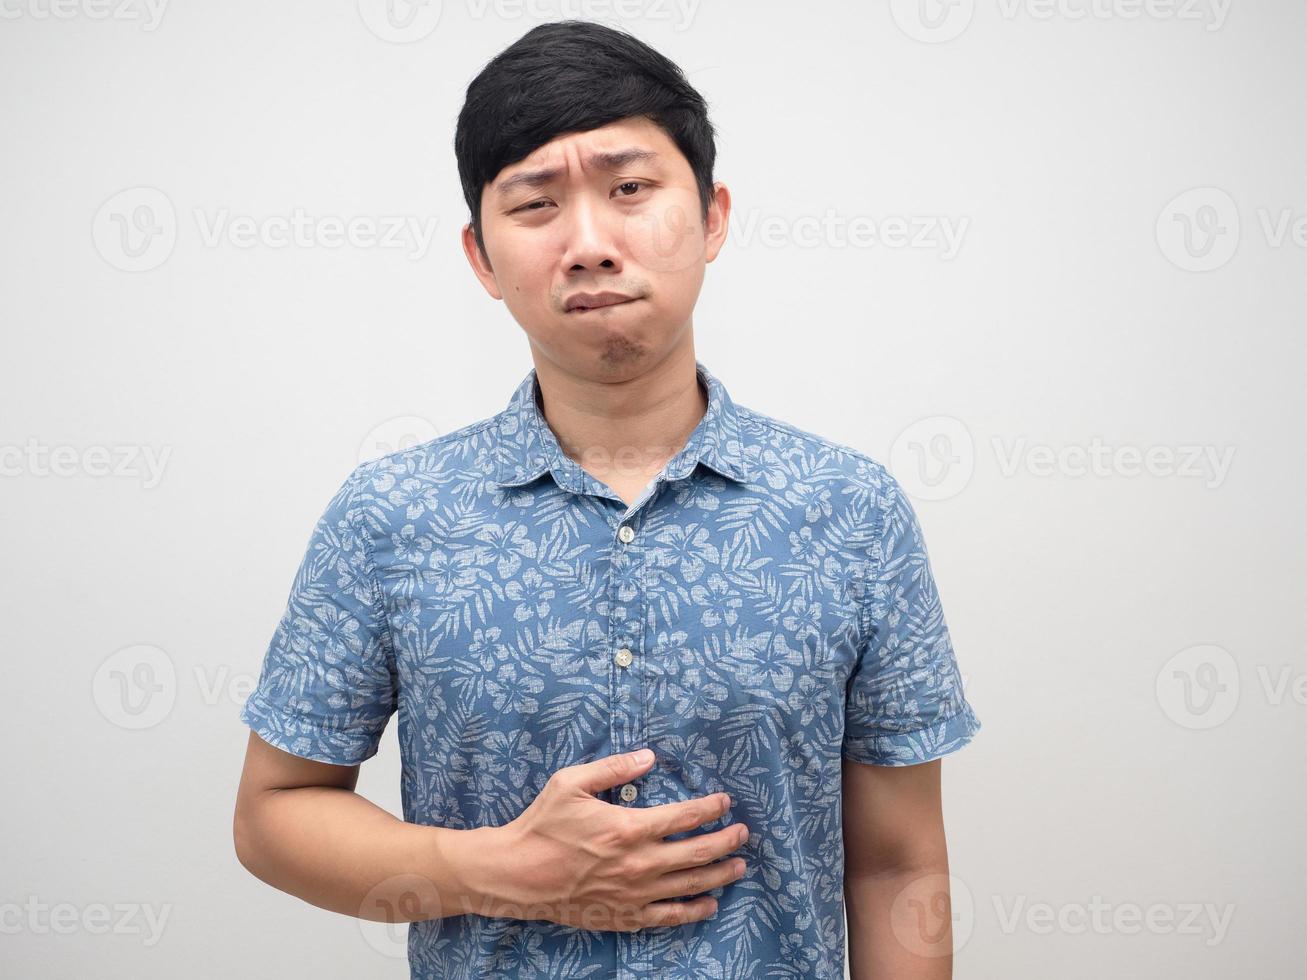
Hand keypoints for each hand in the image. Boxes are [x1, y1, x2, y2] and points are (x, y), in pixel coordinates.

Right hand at [492, 748, 748, 931]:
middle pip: (698, 852)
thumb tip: (649, 757)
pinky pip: (669, 916)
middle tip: (743, 833)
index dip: (711, 807)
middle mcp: (640, 863)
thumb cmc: (542, 825)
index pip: (685, 816)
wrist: (517, 875)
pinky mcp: (625, 916)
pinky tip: (710, 904)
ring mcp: (635, 894)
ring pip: (691, 885)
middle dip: (727, 840)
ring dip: (720, 874)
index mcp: (630, 827)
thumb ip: (613, 768)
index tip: (725, 802)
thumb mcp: (571, 782)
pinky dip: (694, 910)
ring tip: (739, 866)